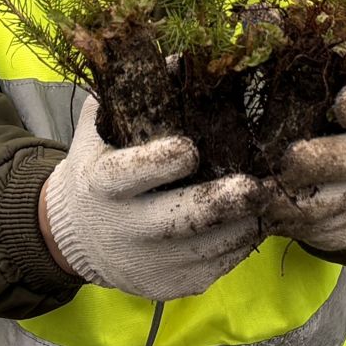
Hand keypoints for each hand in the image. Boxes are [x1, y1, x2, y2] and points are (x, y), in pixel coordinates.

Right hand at [41, 98, 264, 300]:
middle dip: (222, 202)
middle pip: (179, 220)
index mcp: (103, 186)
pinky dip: (239, 245)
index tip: (191, 147)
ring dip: (244, 223)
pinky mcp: (170, 288)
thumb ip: (133, 93)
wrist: (76, 237)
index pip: (131, 175)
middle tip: (257, 185)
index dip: (161, 162)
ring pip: (207, 247)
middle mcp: (124, 230)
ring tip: (269, 197)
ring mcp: (148, 265)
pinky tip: (254, 221)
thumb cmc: (98, 168)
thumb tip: (183, 58)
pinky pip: (215, 268)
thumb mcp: (100, 129)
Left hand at [262, 81, 345, 251]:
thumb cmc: (320, 121)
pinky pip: (328, 230)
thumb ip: (301, 78)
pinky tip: (267, 215)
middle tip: (291, 160)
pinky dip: (295, 225)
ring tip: (267, 195)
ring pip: (345, 200)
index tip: (342, 103)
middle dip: (328, 160)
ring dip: (304, 201)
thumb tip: (254, 47)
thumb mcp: (319, 95)